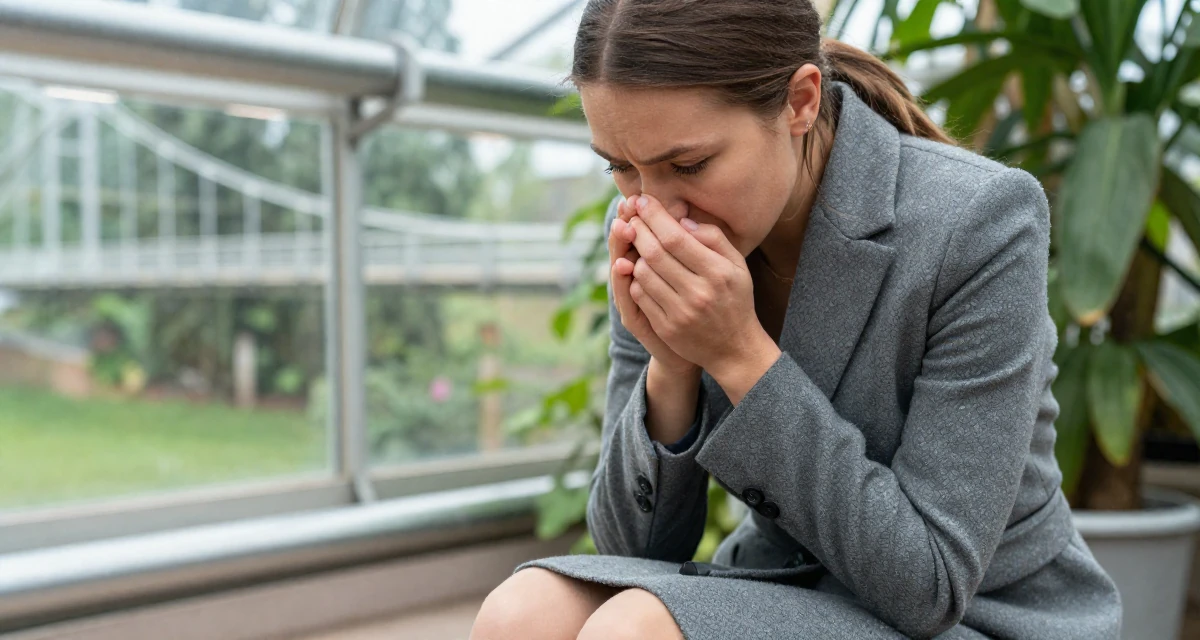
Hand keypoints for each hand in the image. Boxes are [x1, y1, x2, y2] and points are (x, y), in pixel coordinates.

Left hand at [624, 194, 770, 373]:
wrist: (735, 348)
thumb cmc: (735, 299)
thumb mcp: (736, 266)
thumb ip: (714, 239)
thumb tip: (682, 221)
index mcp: (717, 272)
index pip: (676, 237)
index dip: (654, 216)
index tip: (642, 201)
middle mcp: (699, 292)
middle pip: (655, 253)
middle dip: (637, 229)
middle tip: (630, 216)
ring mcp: (681, 312)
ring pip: (643, 273)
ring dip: (634, 253)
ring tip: (636, 242)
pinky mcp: (666, 328)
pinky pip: (640, 296)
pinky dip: (634, 279)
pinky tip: (638, 270)